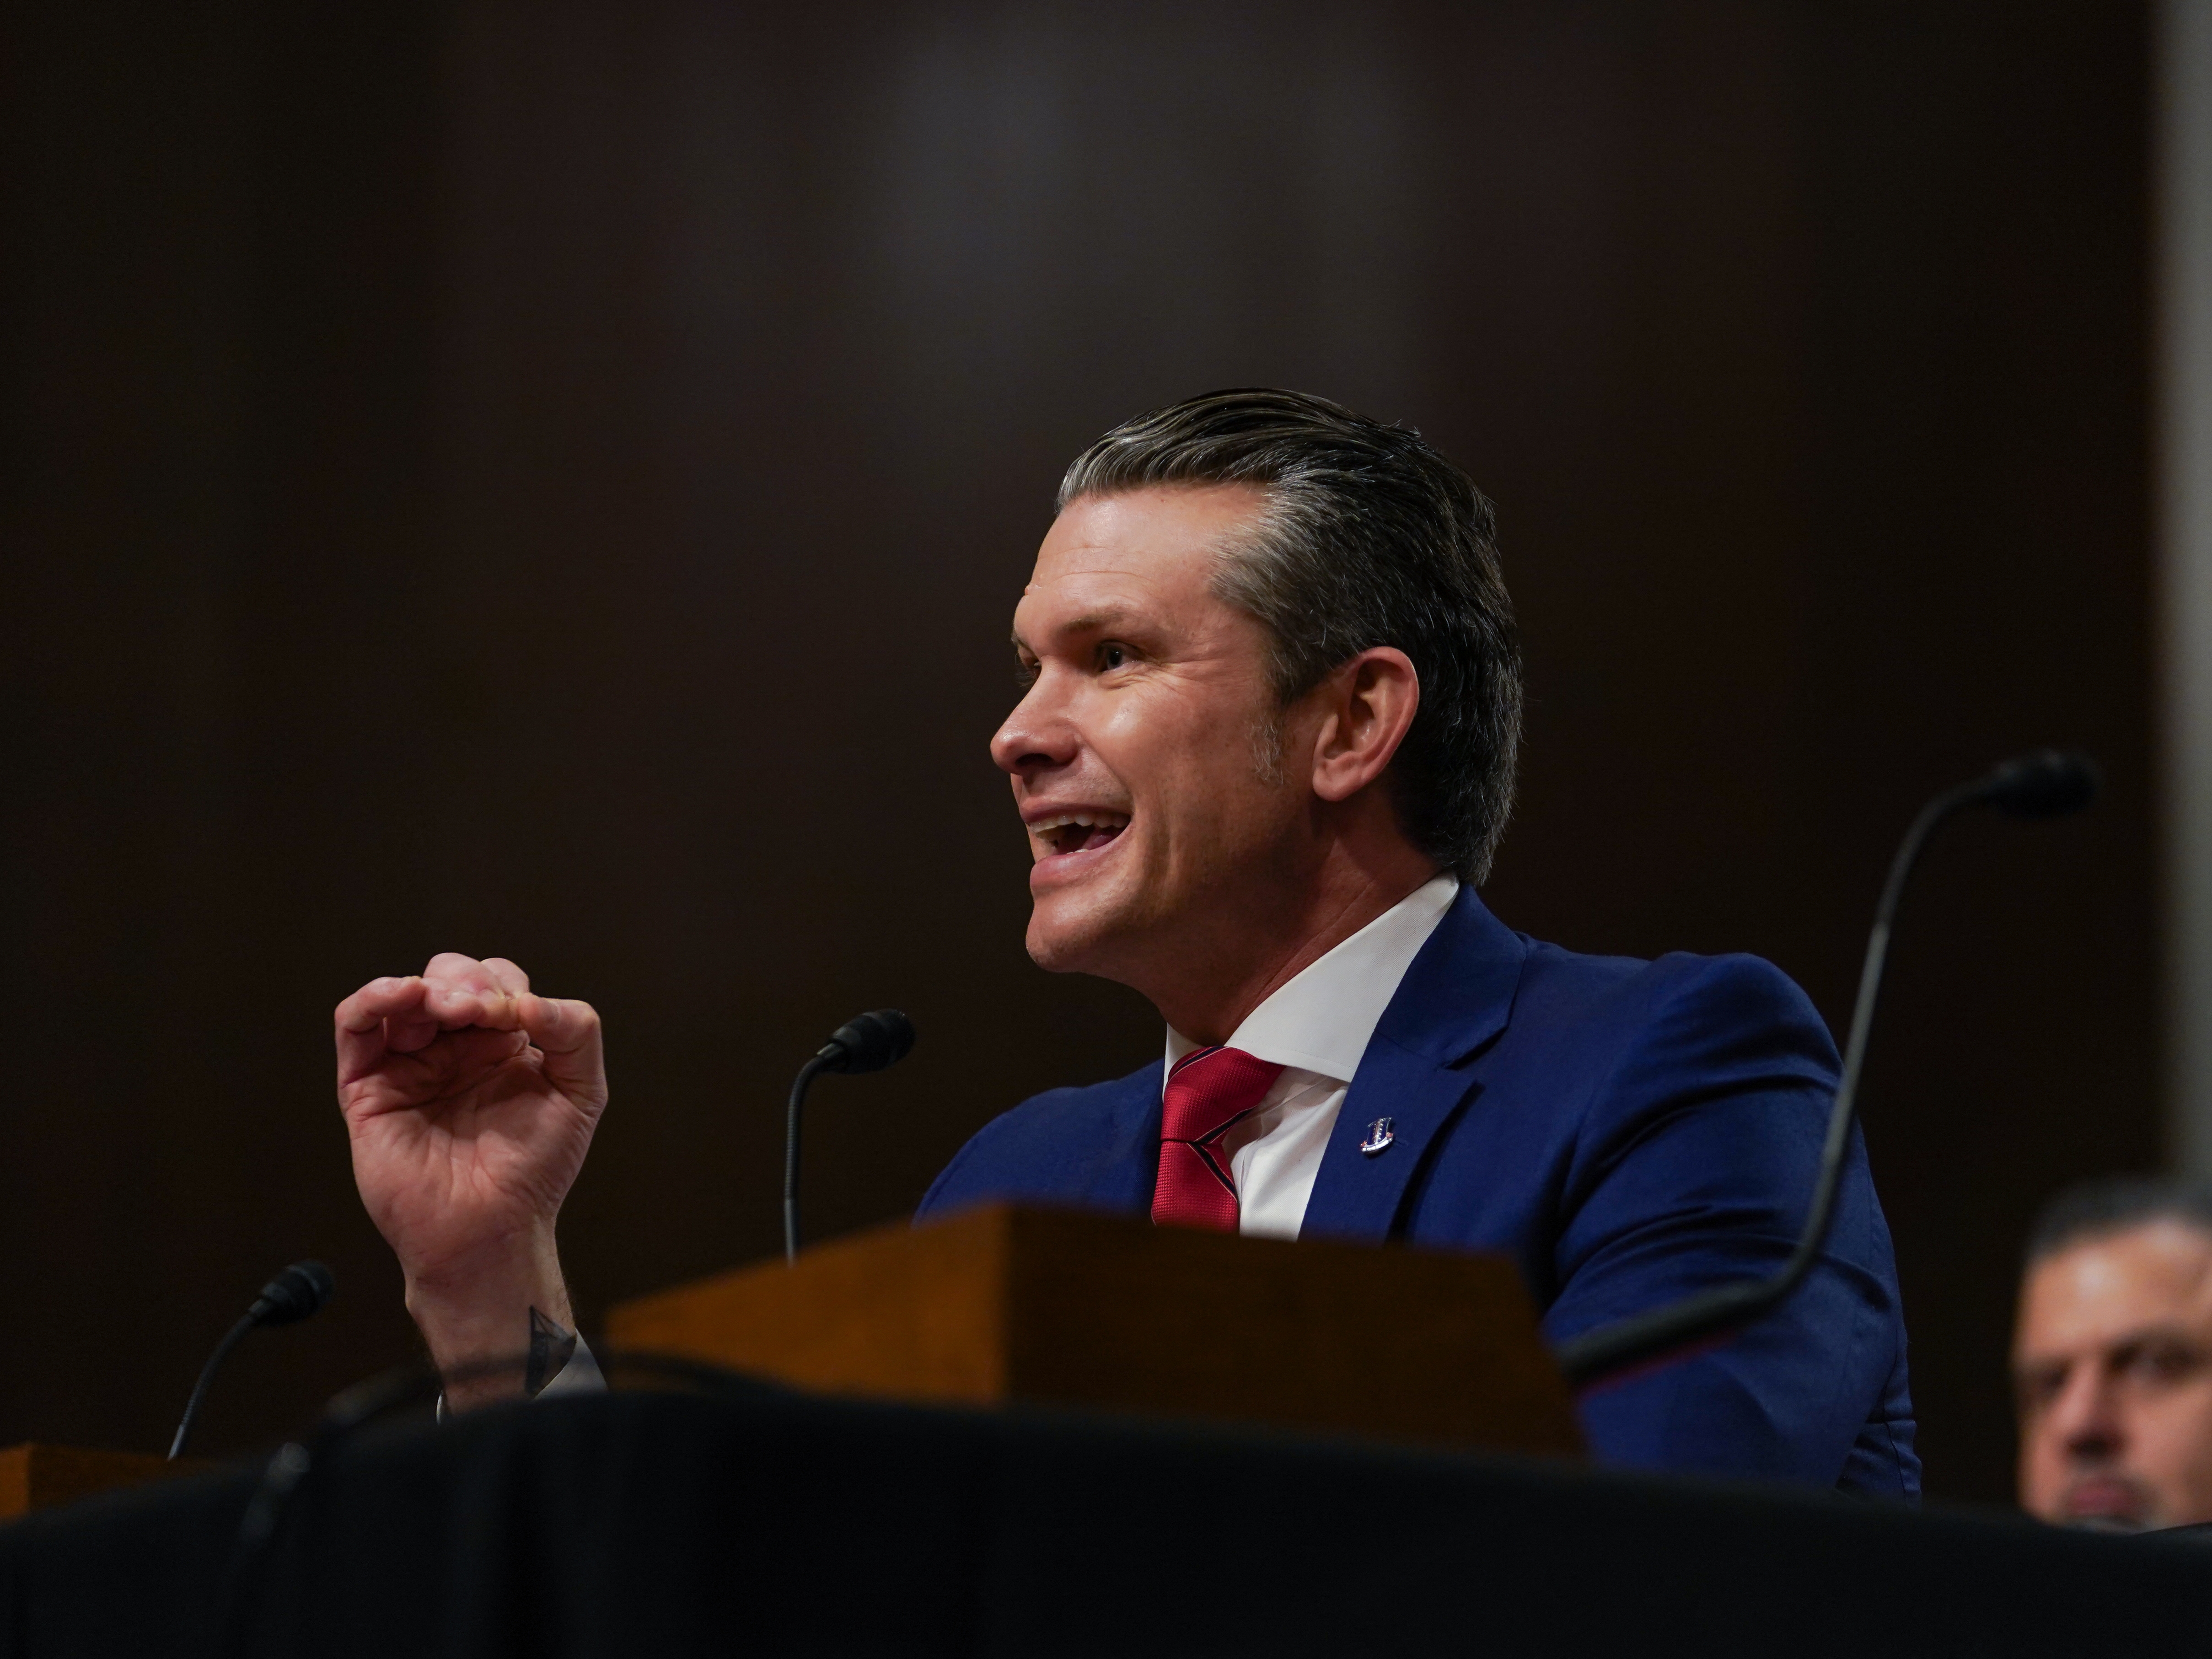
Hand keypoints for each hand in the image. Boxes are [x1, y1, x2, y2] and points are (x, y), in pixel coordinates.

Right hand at [335, 954, 605, 1400]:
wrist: (489, 1229)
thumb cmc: (534, 1170)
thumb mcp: (581, 1092)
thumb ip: (575, 1032)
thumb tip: (530, 998)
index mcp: (502, 1046)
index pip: (498, 982)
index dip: (505, 986)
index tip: (517, 1016)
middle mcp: (454, 1050)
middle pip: (449, 978)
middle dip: (467, 982)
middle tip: (482, 1013)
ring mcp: (409, 1065)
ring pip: (403, 993)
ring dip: (429, 986)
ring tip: (450, 1009)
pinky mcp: (367, 1087)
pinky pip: (355, 1025)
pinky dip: (374, 997)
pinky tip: (404, 994)